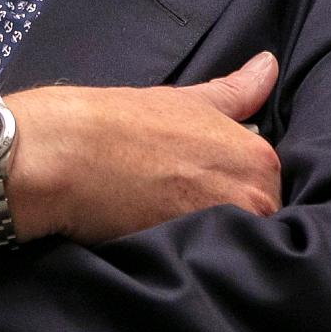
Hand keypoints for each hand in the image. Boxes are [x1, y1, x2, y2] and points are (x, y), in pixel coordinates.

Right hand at [0, 52, 280, 255]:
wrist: (61, 156)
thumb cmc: (116, 123)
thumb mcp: (184, 101)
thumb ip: (234, 91)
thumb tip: (269, 65)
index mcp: (258, 158)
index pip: (265, 186)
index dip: (231, 187)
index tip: (198, 185)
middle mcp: (254, 196)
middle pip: (257, 218)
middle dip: (227, 216)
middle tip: (176, 203)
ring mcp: (227, 231)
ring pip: (235, 245)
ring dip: (211, 240)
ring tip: (166, 222)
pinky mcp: (195, 260)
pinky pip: (208, 266)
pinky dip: (192, 259)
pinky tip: (162, 242)